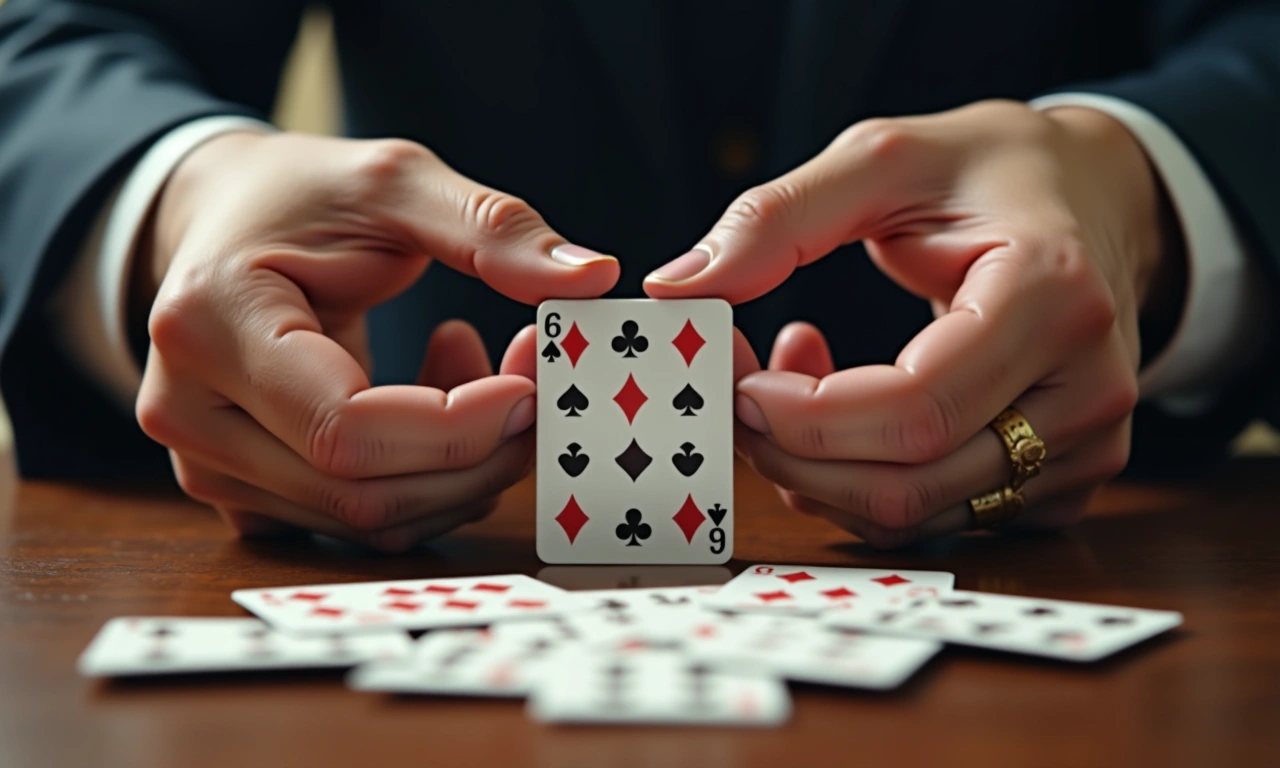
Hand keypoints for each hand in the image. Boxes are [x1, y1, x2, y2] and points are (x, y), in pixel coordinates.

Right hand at [134, 131, 617, 550]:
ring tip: (483, 365)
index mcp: (209, 327)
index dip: (458, 425)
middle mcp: (190, 415)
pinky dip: (426, 478)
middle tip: (537, 383)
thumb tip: (594, 278)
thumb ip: (491, 229)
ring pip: (371, 522)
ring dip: (461, 464)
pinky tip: (435, 398)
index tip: (533, 380)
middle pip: (364, 494)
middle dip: (480, 453)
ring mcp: (210, 467)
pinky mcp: (246, 493)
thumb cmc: (299, 195)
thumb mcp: (394, 182)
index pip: (346, 429)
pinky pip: (359, 521)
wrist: (219, 224)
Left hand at [645, 100, 1178, 546]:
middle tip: (737, 396)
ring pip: (916, 516)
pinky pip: (939, 517)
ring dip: (821, 470)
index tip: (737, 383)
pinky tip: (846, 412)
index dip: (806, 418)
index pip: (915, 410)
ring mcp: (1085, 448)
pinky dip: (865, 483)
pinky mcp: (1063, 484)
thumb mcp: (883, 158)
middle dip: (793, 454)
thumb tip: (677, 290)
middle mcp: (1086, 388)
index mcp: (1054, 295)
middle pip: (908, 483)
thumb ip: (776, 219)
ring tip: (790, 384)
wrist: (1094, 200)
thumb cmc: (989, 172)